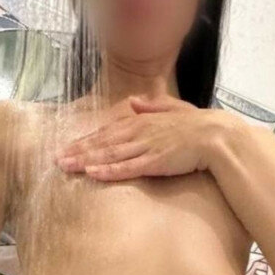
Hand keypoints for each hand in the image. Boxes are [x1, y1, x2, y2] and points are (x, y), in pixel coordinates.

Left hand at [56, 94, 236, 181]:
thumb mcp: (174, 109)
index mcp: (144, 121)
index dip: (87, 138)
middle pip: (103, 141)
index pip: (109, 130)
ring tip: (66, 166)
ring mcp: (147, 147)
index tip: (69, 145)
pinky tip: (92, 173)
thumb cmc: (199, 126)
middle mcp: (141, 132)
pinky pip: (127, 168)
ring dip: (86, 160)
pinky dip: (108, 170)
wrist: (218, 137)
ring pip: (110, 154)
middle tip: (56, 159)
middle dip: (78, 150)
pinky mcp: (155, 162)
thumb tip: (133, 102)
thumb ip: (152, 105)